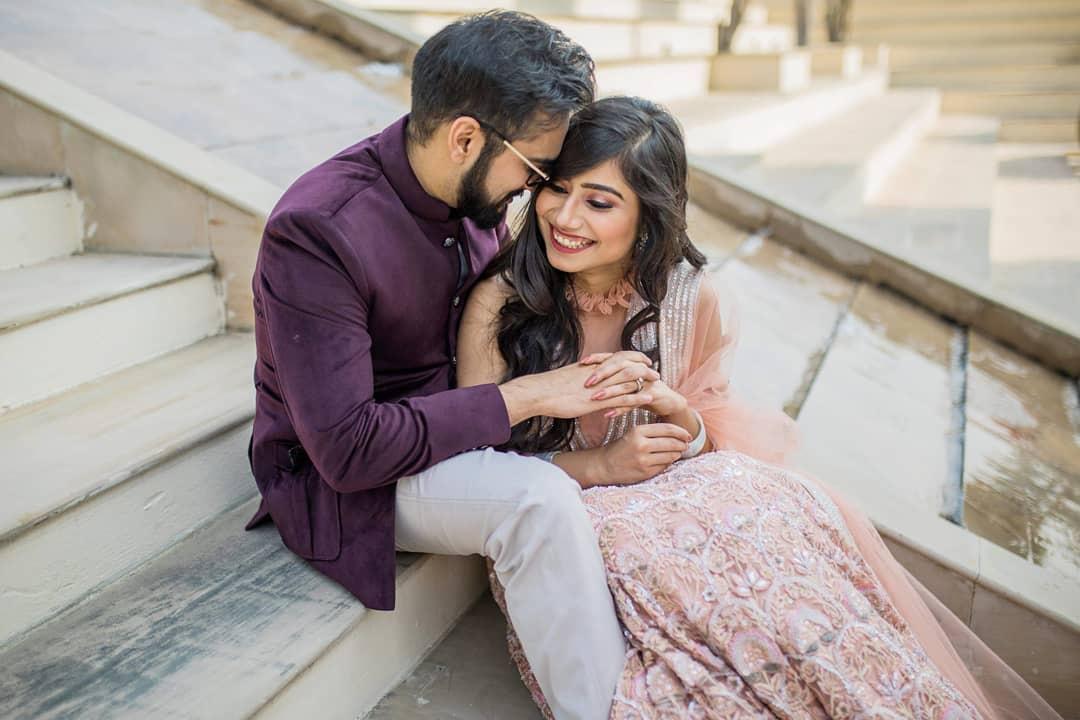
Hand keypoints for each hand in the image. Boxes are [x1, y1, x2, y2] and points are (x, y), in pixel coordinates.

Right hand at [499, 360, 657, 424]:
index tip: (644, 360)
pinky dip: (636, 397)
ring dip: (645, 381)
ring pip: (629, 379)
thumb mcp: (569, 377)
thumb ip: (581, 376)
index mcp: (592, 365)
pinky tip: (647, 399)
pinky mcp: (598, 400)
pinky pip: (622, 397)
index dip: (634, 357)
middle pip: (628, 364)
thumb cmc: (549, 387)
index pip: (619, 356)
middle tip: (655, 372)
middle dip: (644, 368)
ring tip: (657, 384)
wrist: (539, 393)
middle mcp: (599, 372)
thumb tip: (586, 377)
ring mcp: (599, 385)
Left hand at [583, 352, 686, 418]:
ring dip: (610, 390)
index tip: (582, 362)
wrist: (667, 401)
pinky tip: (607, 414)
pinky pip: (635, 401)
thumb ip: (611, 378)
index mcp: (631, 363)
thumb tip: (586, 375)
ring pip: (627, 382)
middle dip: (602, 373)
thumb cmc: (641, 391)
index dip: (597, 357)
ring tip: (595, 398)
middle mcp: (639, 368)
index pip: (612, 355)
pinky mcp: (653, 394)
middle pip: (620, 365)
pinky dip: (620, 408)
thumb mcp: (626, 382)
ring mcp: (647, 380)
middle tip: (587, 382)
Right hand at [598, 423, 691, 484]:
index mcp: (638, 431)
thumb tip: (679, 435)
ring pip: (670, 455)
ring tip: (678, 452)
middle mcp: (641, 444)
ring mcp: (643, 459)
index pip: (668, 429)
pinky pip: (664, 466)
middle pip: (672, 443)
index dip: (681, 432)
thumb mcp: (634, 433)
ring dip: (677, 454)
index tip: (688, 435)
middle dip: (682, 444)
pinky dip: (668, 463)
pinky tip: (666, 460)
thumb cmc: (622, 447)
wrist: (604, 465)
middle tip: (686, 445)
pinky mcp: (645, 472)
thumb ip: (654, 432)